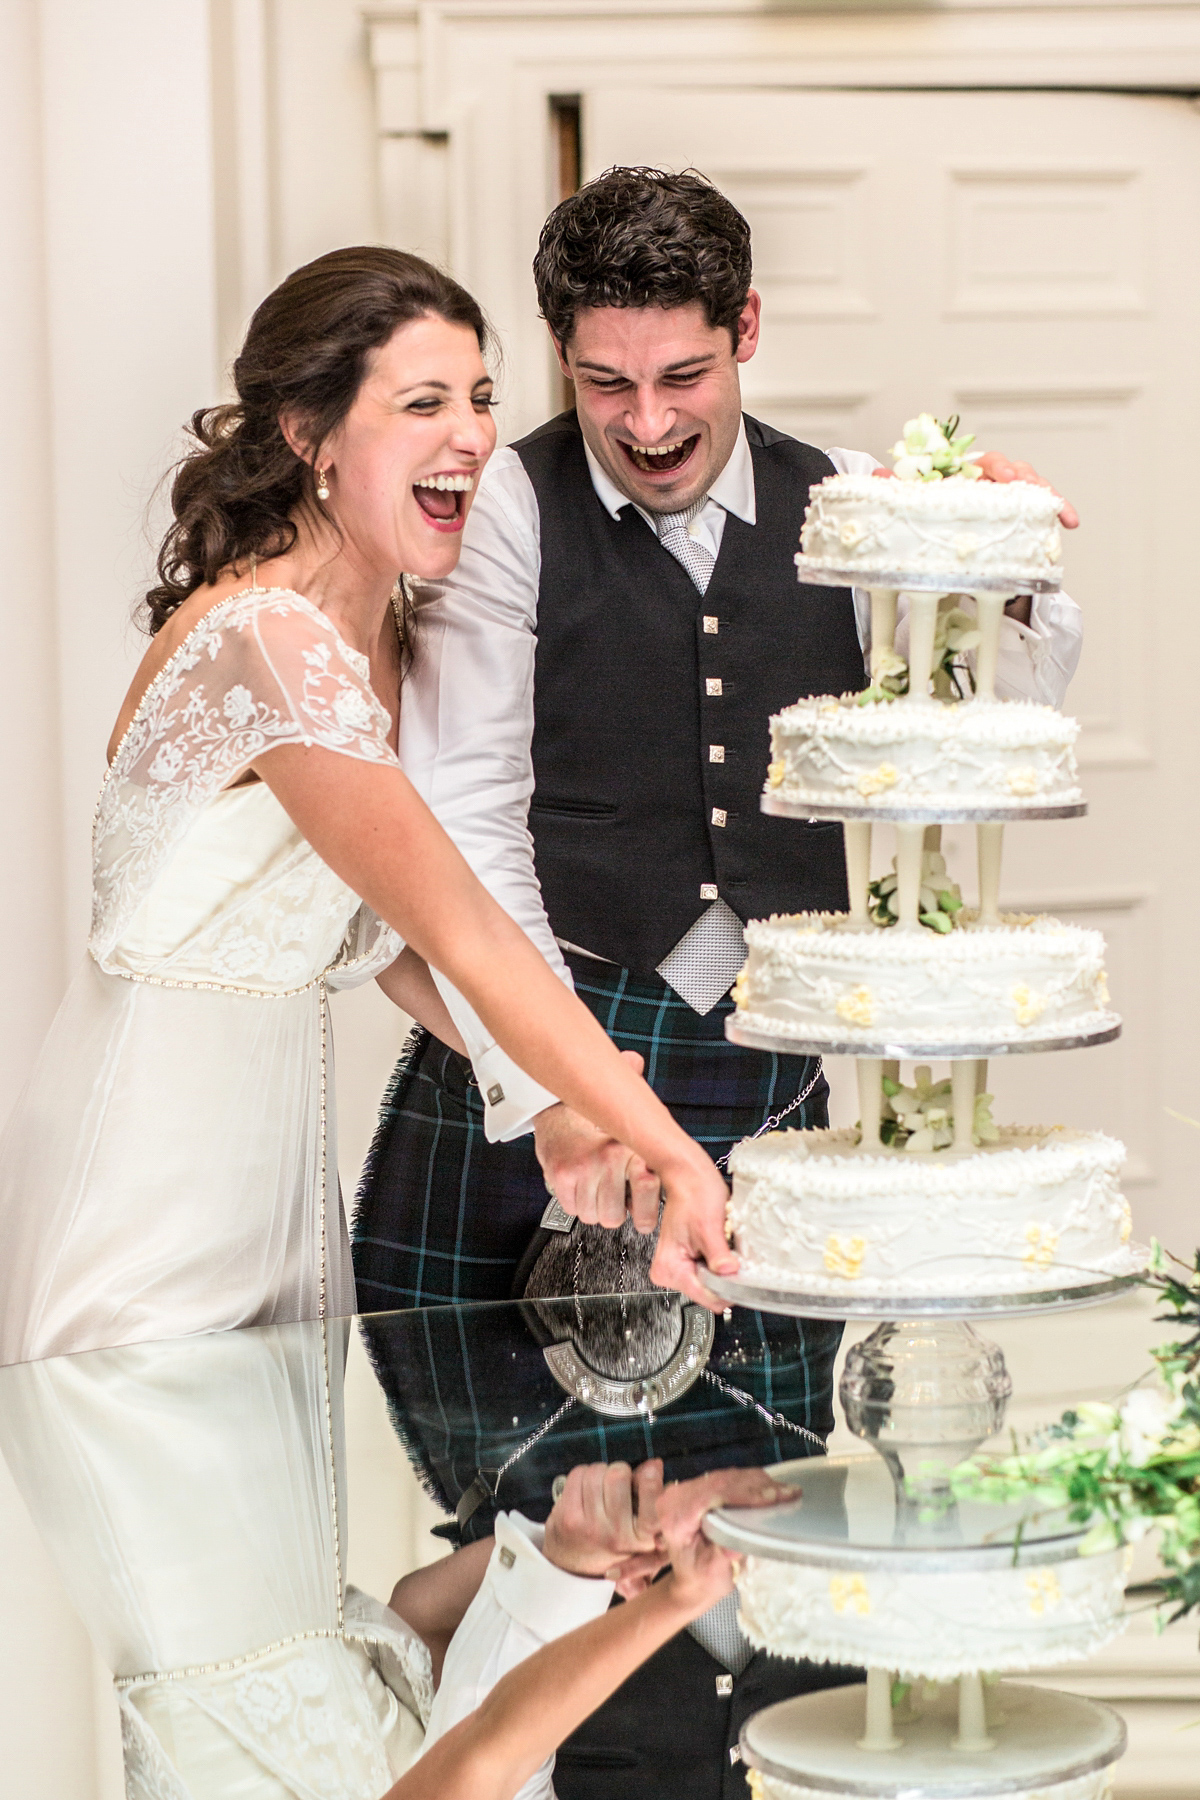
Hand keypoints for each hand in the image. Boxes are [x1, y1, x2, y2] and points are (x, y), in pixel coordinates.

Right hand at [534, 1052, 662, 1231]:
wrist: (552, 1109)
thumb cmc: (592, 1114)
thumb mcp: (624, 1109)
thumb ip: (642, 1103)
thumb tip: (638, 1066)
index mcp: (627, 1144)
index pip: (647, 1190)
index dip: (648, 1208)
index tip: (645, 1210)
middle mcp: (606, 1157)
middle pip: (616, 1215)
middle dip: (617, 1210)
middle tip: (616, 1196)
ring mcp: (581, 1170)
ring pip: (594, 1216)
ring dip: (596, 1207)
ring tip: (598, 1188)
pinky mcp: (560, 1178)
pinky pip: (573, 1209)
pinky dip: (576, 1203)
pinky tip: (582, 1186)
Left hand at [543, 1459, 664, 1592]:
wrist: (575, 1568)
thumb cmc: (614, 1540)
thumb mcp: (641, 1528)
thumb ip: (652, 1496)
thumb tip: (654, 1464)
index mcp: (643, 1539)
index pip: (654, 1498)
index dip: (651, 1478)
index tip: (647, 1474)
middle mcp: (618, 1535)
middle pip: (619, 1474)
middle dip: (619, 1472)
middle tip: (617, 1484)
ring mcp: (590, 1527)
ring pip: (597, 1470)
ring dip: (600, 1473)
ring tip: (600, 1489)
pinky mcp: (568, 1518)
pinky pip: (578, 1474)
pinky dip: (583, 1475)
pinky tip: (585, 1491)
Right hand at [648, 1150, 735, 1311]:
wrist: (688, 1175)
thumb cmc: (693, 1193)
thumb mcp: (709, 1226)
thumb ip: (718, 1256)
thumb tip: (731, 1276)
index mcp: (670, 1268)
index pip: (708, 1298)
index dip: (727, 1286)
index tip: (737, 1268)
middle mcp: (669, 1272)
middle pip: (710, 1291)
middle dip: (724, 1272)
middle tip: (725, 1246)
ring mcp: (678, 1267)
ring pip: (712, 1282)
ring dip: (722, 1264)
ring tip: (720, 1239)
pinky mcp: (686, 1261)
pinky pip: (710, 1271)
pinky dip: (719, 1258)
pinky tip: (718, 1241)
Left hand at [651, 1466, 793, 1619]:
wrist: (690, 1581)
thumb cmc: (700, 1579)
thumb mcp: (711, 1573)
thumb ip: (721, 1557)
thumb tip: (734, 1547)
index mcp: (675, 1516)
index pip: (713, 1495)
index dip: (745, 1493)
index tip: (773, 1496)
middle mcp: (676, 1496)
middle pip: (721, 1481)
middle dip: (757, 1485)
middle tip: (788, 1492)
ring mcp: (686, 1489)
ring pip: (726, 1476)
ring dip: (756, 1482)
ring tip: (785, 1490)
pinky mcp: (698, 1488)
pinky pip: (726, 1479)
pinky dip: (749, 1482)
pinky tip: (770, 1488)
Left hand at [873, 448, 1077, 528]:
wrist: (937, 536)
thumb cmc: (927, 514)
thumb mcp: (910, 504)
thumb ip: (896, 489)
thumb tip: (875, 475)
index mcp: (967, 472)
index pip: (984, 462)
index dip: (994, 466)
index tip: (998, 475)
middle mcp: (991, 480)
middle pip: (1015, 470)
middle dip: (1027, 478)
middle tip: (1035, 490)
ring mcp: (1009, 497)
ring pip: (1033, 487)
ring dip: (1048, 495)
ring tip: (1060, 509)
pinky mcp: (1021, 516)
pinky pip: (1042, 511)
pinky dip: (1057, 513)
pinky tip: (1069, 522)